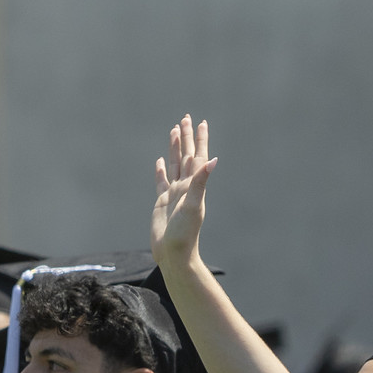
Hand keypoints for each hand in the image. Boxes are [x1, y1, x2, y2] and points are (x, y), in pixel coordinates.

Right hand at [151, 115, 216, 268]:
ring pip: (174, 164)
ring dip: (174, 148)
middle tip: (186, 118)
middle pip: (185, 156)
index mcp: (194, 185)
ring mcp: (173, 193)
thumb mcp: (193, 205)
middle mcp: (185, 186)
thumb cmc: (185, 233)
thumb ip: (200, 182)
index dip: (200, 139)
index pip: (197, 156)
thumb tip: (212, 160)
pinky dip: (161, 170)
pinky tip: (159, 161)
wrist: (174, 254)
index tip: (200, 122)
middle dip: (186, 137)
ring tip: (174, 131)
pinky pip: (161, 181)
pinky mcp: (162, 201)